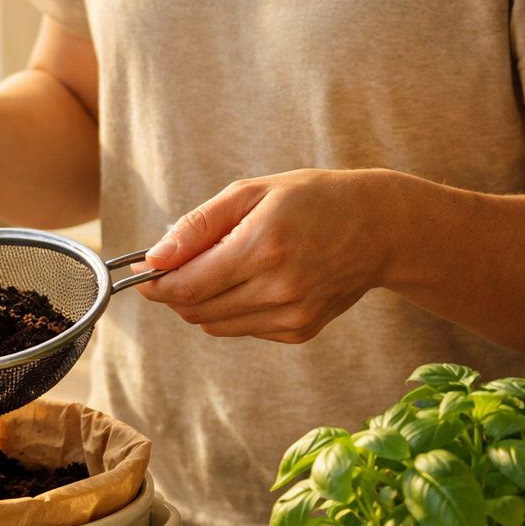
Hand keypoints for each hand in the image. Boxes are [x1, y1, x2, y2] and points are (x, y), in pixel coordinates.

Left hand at [134, 169, 397, 342]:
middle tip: (179, 264)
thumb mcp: (251, 193)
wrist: (381, 227)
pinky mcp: (300, 332)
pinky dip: (233, 310)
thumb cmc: (311, 200)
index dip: (155, 283)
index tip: (143, 271)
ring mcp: (291, 315)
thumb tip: (153, 258)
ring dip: (202, 302)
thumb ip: (197, 226)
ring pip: (214, 325)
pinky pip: (242, 329)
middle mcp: (278, 288)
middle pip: (194, 310)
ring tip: (225, 266)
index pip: (185, 286)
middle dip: (175, 291)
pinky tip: (255, 281)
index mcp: (262, 247)